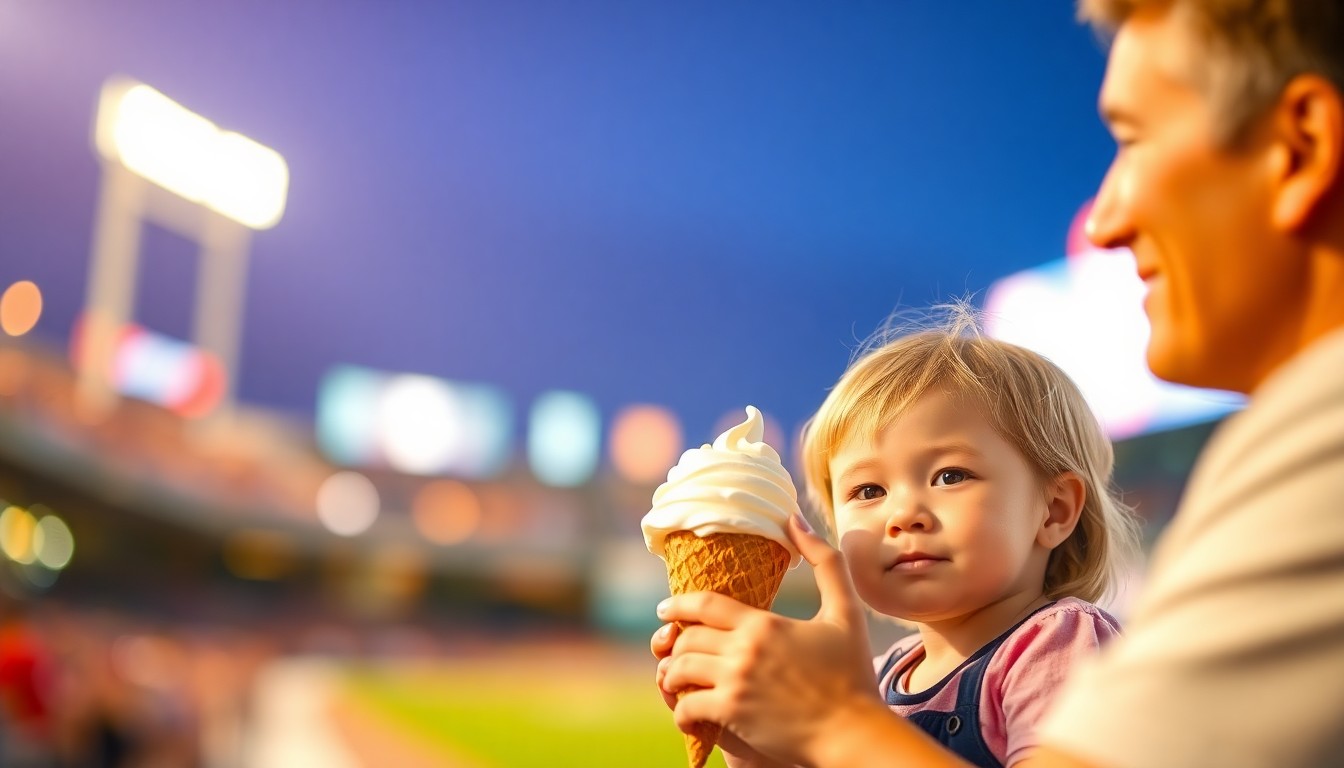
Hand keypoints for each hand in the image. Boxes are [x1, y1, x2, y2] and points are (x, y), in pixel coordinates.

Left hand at [657, 515, 885, 765]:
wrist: (855, 732)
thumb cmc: (853, 674)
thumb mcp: (845, 611)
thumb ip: (825, 561)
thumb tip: (796, 519)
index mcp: (763, 624)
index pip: (703, 604)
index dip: (677, 605)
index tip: (663, 610)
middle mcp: (744, 650)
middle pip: (686, 637)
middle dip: (674, 643)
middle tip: (671, 650)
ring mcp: (736, 684)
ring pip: (680, 670)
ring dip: (672, 675)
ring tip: (675, 680)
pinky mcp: (733, 717)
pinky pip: (687, 709)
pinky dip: (681, 712)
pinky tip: (688, 715)